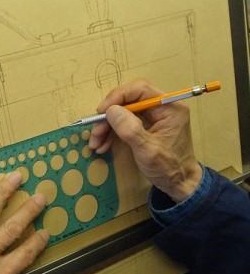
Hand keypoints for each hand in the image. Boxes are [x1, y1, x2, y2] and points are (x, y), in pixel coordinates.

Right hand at [88, 78, 201, 201]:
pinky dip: (111, 133)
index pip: (140, 89)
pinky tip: (103, 145)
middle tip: (95, 132)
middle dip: (109, 116)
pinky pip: (124, 123)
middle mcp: (161, 107)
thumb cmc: (169, 168)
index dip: (117, 97)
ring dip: (107, 126)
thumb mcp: (148, 150)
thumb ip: (130, 129)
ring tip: (95, 143)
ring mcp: (153, 116)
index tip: (101, 111)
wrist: (179, 184)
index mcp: (169, 107)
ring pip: (123, 112)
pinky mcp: (145, 125)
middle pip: (128, 100)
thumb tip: (111, 111)